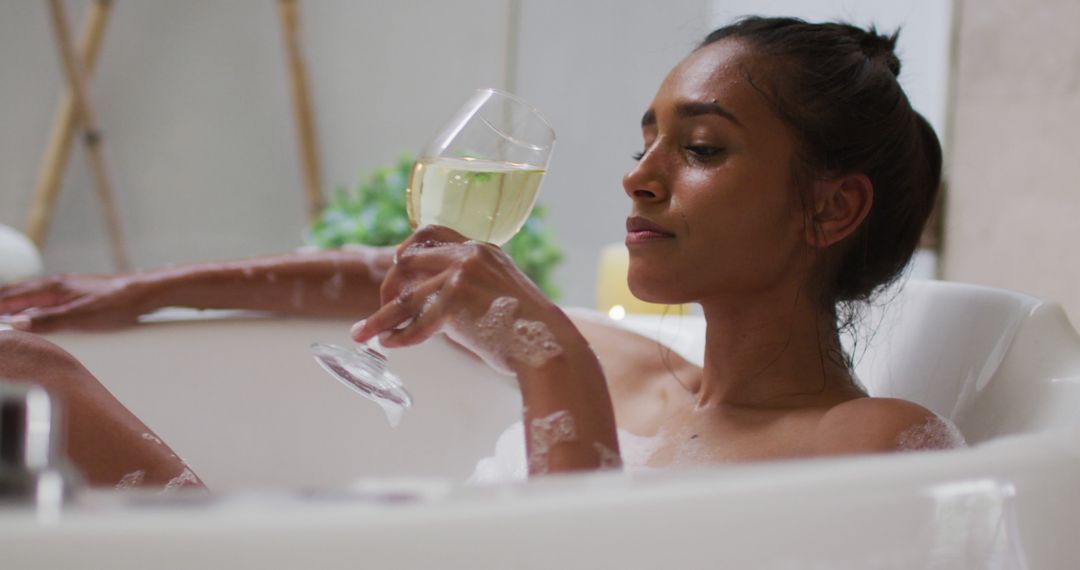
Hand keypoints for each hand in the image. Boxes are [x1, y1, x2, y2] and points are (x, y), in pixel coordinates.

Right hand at [0, 273, 149, 331]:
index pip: (12, 298)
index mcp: (52, 288)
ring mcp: (65, 287)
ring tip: (1, 310)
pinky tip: (30, 309)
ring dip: (10, 300)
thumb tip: (16, 323)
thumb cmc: (116, 303)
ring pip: (28, 293)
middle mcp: (55, 284)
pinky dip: (26, 302)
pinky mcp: (75, 292)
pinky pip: (41, 296)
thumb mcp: (81, 317)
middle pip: (16, 292)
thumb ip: (48, 320)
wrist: (144, 292)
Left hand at [351, 226, 567, 373]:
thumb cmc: (528, 329)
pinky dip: (400, 336)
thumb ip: (469, 288)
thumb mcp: (500, 293)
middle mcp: (469, 255)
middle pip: (409, 261)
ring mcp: (460, 275)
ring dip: (379, 318)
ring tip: (361, 334)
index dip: (407, 252)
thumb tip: (433, 305)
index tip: (395, 272)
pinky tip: (389, 345)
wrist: (549, 345)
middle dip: (389, 286)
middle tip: (380, 308)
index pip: (432, 234)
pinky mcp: (454, 301)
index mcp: (481, 249)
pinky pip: (416, 322)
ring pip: (405, 297)